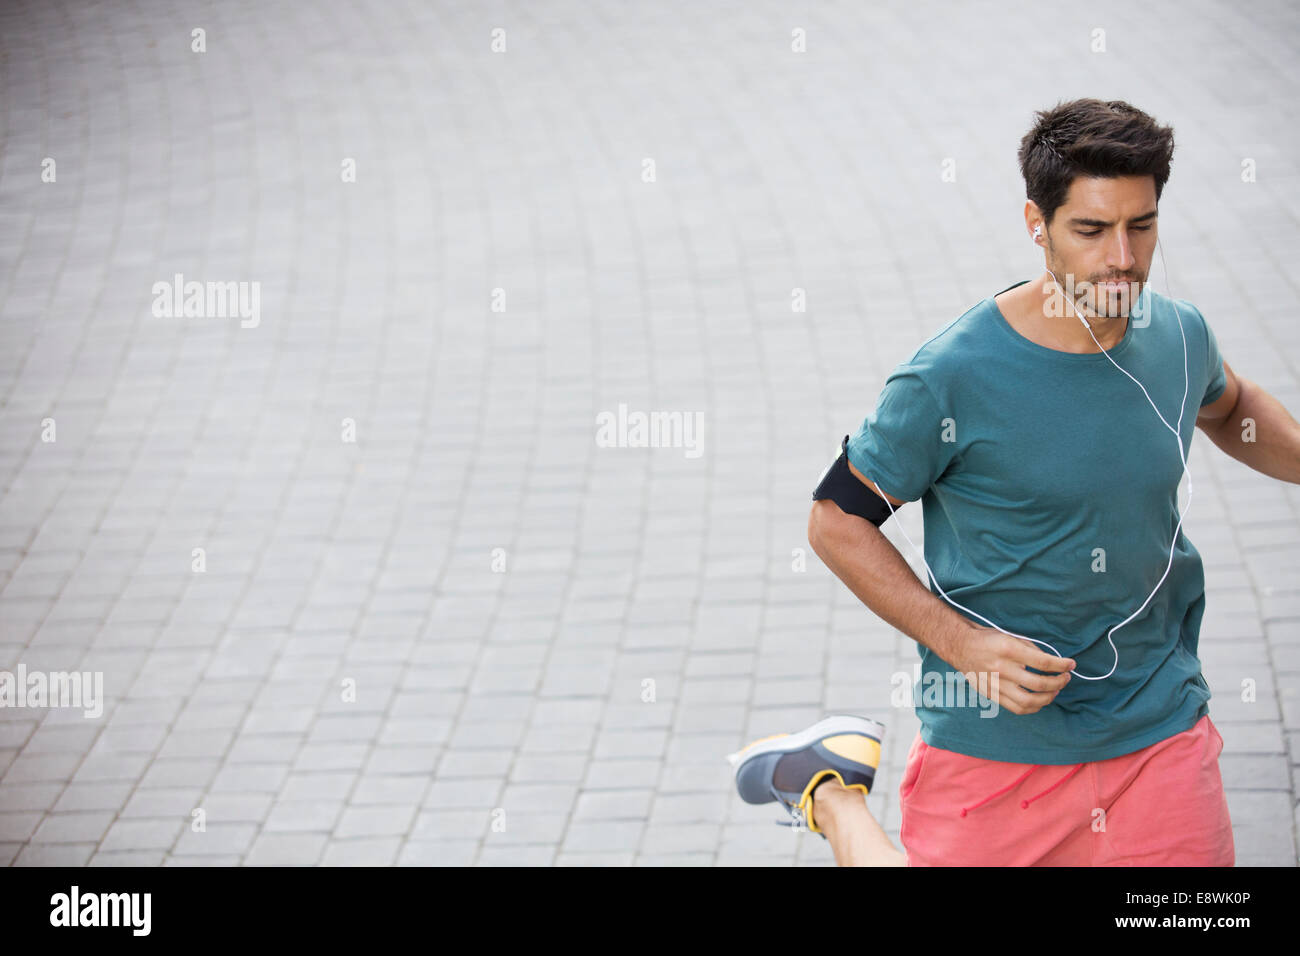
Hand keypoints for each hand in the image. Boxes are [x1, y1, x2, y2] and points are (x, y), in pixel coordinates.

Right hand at [944, 623, 1075, 715]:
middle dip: (1058, 682)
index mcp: (1008, 649)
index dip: (1061, 665)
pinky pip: (1017, 708)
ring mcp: (996, 684)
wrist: (960, 646)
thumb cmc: (988, 639)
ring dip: (1048, 698)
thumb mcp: (1011, 636)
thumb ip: (1031, 649)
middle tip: (1065, 678)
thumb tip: (1052, 662)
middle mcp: (1002, 668)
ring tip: (1055, 691)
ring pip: (1029, 701)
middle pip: (1039, 683)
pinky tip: (1040, 700)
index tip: (1071, 665)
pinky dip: (1033, 707)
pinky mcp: (992, 694)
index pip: (1042, 662)